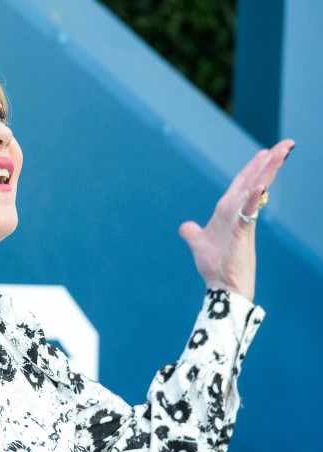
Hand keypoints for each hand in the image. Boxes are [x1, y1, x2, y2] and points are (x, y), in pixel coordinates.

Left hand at [178, 139, 293, 301]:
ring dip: (267, 171)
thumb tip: (185, 227)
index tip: (265, 151)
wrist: (221, 286)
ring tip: (281, 152)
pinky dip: (253, 198)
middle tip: (286, 144)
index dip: (253, 167)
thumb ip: (192, 232)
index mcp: (227, 211)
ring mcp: (242, 221)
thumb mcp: (198, 243)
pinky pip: (248, 211)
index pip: (241, 183)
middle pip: (253, 180)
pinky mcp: (242, 232)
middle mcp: (236, 212)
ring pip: (255, 190)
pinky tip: (259, 186)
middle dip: (268, 162)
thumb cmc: (215, 266)